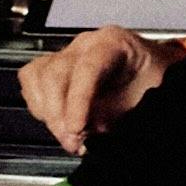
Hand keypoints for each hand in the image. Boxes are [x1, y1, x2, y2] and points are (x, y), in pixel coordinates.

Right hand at [25, 26, 185, 155]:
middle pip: (55, 74)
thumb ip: (115, 114)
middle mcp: (85, 45)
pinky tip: (56, 120)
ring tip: (67, 136)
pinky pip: (31, 81)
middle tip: (72, 142)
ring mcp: (67, 54)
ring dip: (48, 113)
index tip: (76, 129)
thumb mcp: (145, 99)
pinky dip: (39, 105)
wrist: (155, 73)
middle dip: (59, 115)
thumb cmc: (154, 81)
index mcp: (113, 43)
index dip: (78, 101)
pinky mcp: (54, 66)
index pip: (87, 68)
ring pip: (38, 77)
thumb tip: (88, 136)